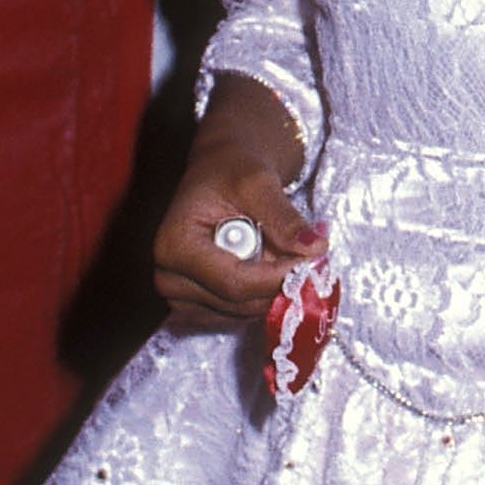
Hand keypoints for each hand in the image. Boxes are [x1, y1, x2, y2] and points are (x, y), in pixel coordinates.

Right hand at [153, 73, 319, 323]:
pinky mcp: (195, 306)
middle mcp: (168, 278)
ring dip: (273, 288)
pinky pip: (240, 313)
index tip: (316, 260)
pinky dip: (263, 293)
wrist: (220, 173)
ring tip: (283, 249)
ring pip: (244, 312)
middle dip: (281, 282)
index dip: (279, 277)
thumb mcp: (259, 183)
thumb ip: (284, 218)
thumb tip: (315, 247)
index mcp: (174, 247)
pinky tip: (268, 263)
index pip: (235, 283)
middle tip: (312, 255)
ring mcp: (179, 297)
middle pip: (240, 302)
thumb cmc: (232, 170)